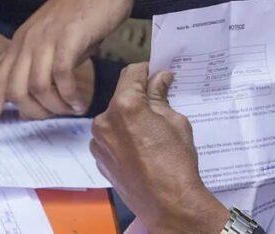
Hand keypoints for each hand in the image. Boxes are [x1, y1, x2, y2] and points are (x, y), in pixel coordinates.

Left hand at [0, 0, 134, 142]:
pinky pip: (60, 76)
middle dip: (35, 113)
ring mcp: (45, 39)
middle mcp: (27, 41)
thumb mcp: (55, 40)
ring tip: (73, 108)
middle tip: (57, 116)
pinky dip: (70, 94)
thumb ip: (45, 65)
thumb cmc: (84, 14)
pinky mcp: (67, 38)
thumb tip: (43, 98)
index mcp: (20, 43)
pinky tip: (80, 99)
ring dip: (56, 106)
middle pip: (16, 91)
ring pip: (37, 87)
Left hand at [91, 63, 228, 233]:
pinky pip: (110, 136)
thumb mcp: (175, 122)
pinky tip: (141, 147)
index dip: (147, 71)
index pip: (132, 73)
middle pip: (121, 95)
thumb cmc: (175, 165)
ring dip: (129, 116)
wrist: (168, 204)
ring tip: (151, 131)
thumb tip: (160, 79)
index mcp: (125, 106)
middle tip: (159, 103)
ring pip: (114, 116)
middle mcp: (104, 121)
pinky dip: (122, 135)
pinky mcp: (99, 157)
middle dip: (139, 96)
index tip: (157, 74)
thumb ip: (161, 97)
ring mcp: (99, 141)